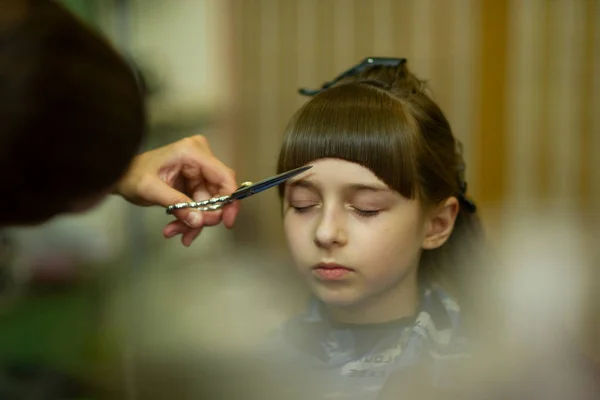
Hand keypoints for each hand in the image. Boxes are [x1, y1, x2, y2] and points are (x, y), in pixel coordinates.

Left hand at [114, 135, 240, 245]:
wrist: (118, 175)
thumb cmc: (131, 175)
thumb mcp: (150, 189)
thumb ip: (176, 204)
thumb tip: (199, 220)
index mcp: (193, 152)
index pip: (224, 177)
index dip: (230, 200)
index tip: (226, 221)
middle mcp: (200, 159)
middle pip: (218, 193)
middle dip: (204, 215)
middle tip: (189, 231)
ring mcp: (198, 171)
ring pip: (209, 203)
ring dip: (193, 221)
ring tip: (173, 231)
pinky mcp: (194, 182)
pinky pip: (200, 205)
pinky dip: (190, 219)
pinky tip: (176, 230)